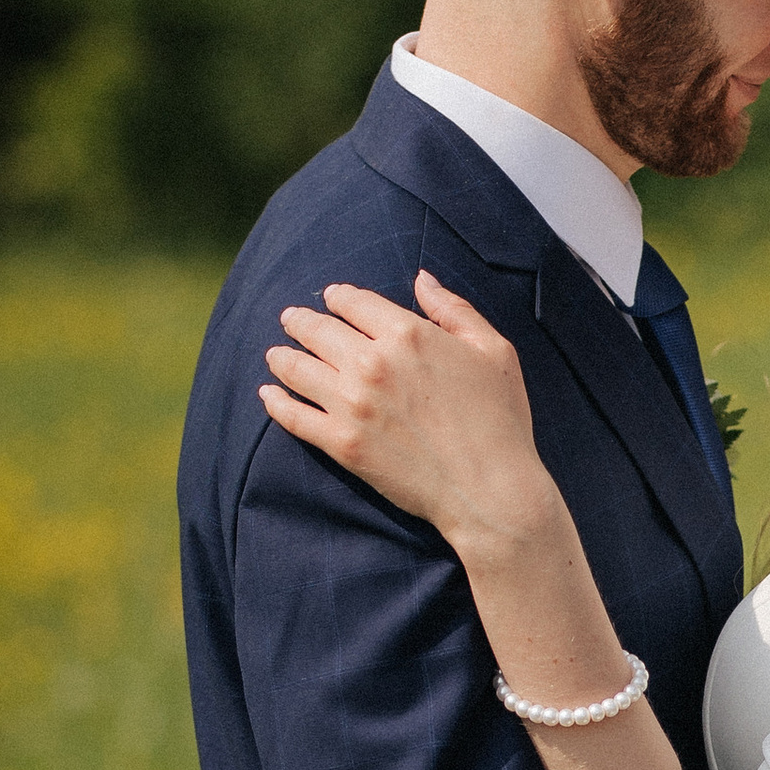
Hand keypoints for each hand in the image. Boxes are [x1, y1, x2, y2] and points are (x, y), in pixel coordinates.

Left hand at [260, 271, 558, 562]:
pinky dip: (276, 402)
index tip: (330, 298)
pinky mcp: (343, 444)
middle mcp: (373, 363)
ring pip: (298, 369)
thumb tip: (421, 278)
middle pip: (319, 330)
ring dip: (282, 357)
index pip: (354, 302)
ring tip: (275, 354)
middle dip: (301, 321)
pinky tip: (268, 394)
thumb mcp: (494, 351)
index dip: (337, 297)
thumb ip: (453, 310)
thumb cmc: (501, 420)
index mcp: (409, 334)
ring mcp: (353, 405)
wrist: (490, 490)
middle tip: (290, 320)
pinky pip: (295, 417)